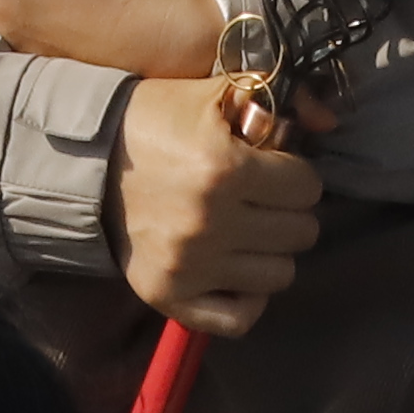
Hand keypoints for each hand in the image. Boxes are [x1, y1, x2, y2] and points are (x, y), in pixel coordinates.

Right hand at [114, 75, 324, 334]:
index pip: (306, 186)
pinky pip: (239, 318)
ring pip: (279, 275)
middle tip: (267, 198)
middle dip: (290, 210)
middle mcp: (210, 223)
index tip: (279, 168)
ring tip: (251, 229)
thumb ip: (268, 100)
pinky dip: (247, 297)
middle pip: (300, 233)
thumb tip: (327, 122)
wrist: (86, 160)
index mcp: (224, 168)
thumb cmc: (154, 120)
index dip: (297, 172)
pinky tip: (237, 268)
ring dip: (272, 250)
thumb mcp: (210, 94)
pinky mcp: (168, 295)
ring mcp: (190, 266)